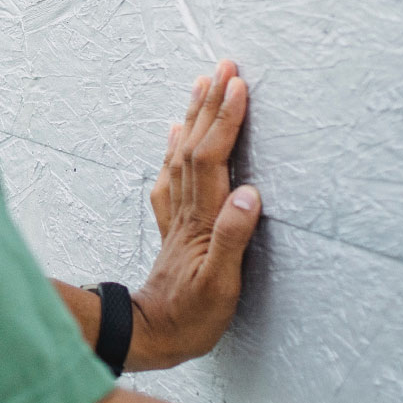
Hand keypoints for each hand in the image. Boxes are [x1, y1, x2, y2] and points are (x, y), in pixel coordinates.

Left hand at [127, 60, 263, 369]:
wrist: (152, 335)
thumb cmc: (192, 316)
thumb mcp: (221, 286)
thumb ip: (233, 240)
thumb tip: (249, 194)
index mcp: (201, 219)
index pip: (212, 158)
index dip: (225, 121)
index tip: (237, 85)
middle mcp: (185, 209)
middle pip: (194, 146)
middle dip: (210, 105)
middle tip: (224, 67)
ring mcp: (176, 215)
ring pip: (182, 154)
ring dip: (194, 117)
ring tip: (203, 84)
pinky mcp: (173, 225)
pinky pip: (172, 176)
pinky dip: (175, 149)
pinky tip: (174, 134)